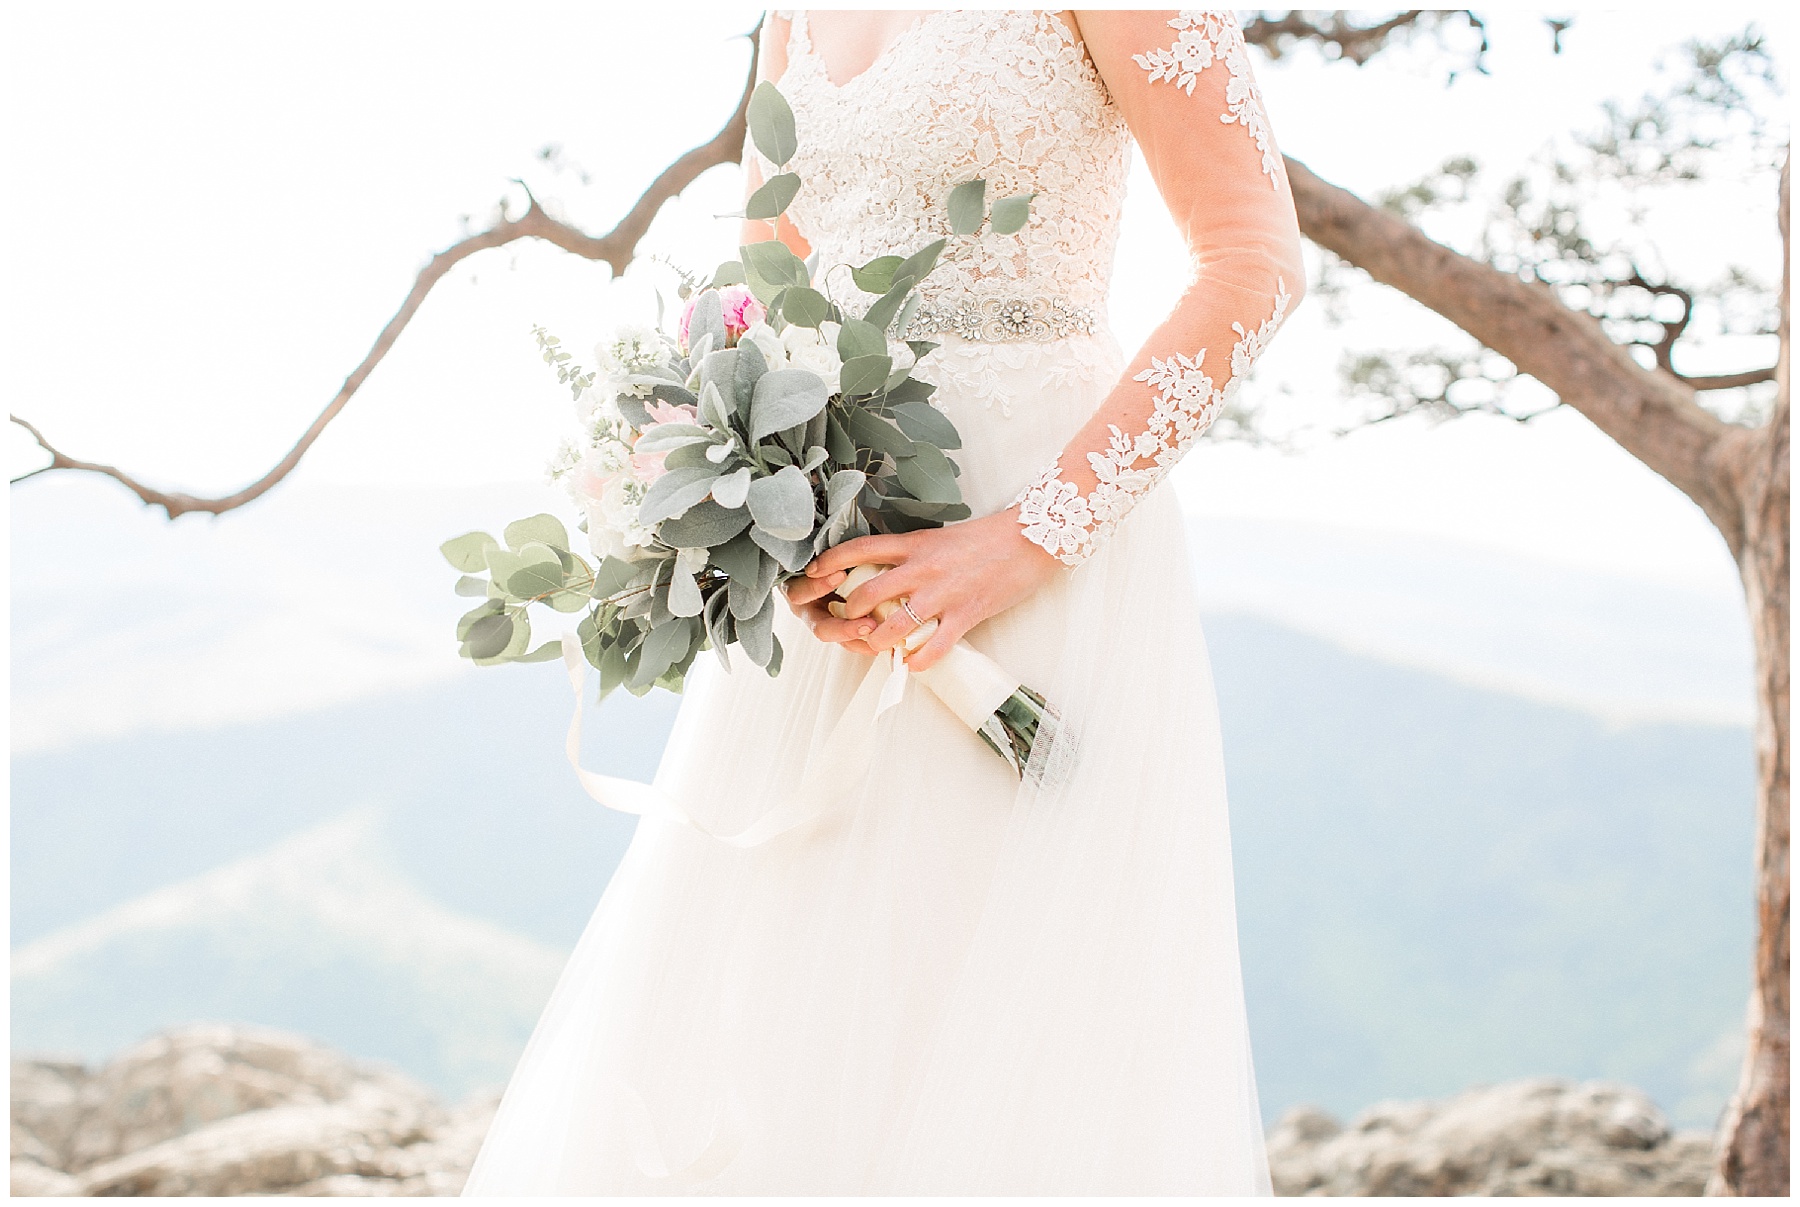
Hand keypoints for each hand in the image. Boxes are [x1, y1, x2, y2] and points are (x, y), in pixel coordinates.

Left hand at [782, 507, 1061, 671]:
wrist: (1030, 539)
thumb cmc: (985, 539)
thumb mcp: (939, 538)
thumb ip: (911, 554)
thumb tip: (884, 569)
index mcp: (914, 544)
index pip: (859, 550)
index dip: (830, 563)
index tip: (813, 575)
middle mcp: (922, 569)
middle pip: (867, 595)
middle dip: (848, 614)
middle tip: (846, 622)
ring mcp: (943, 594)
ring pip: (894, 626)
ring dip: (877, 642)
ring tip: (876, 646)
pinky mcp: (966, 615)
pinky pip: (934, 647)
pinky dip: (918, 661)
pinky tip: (911, 665)